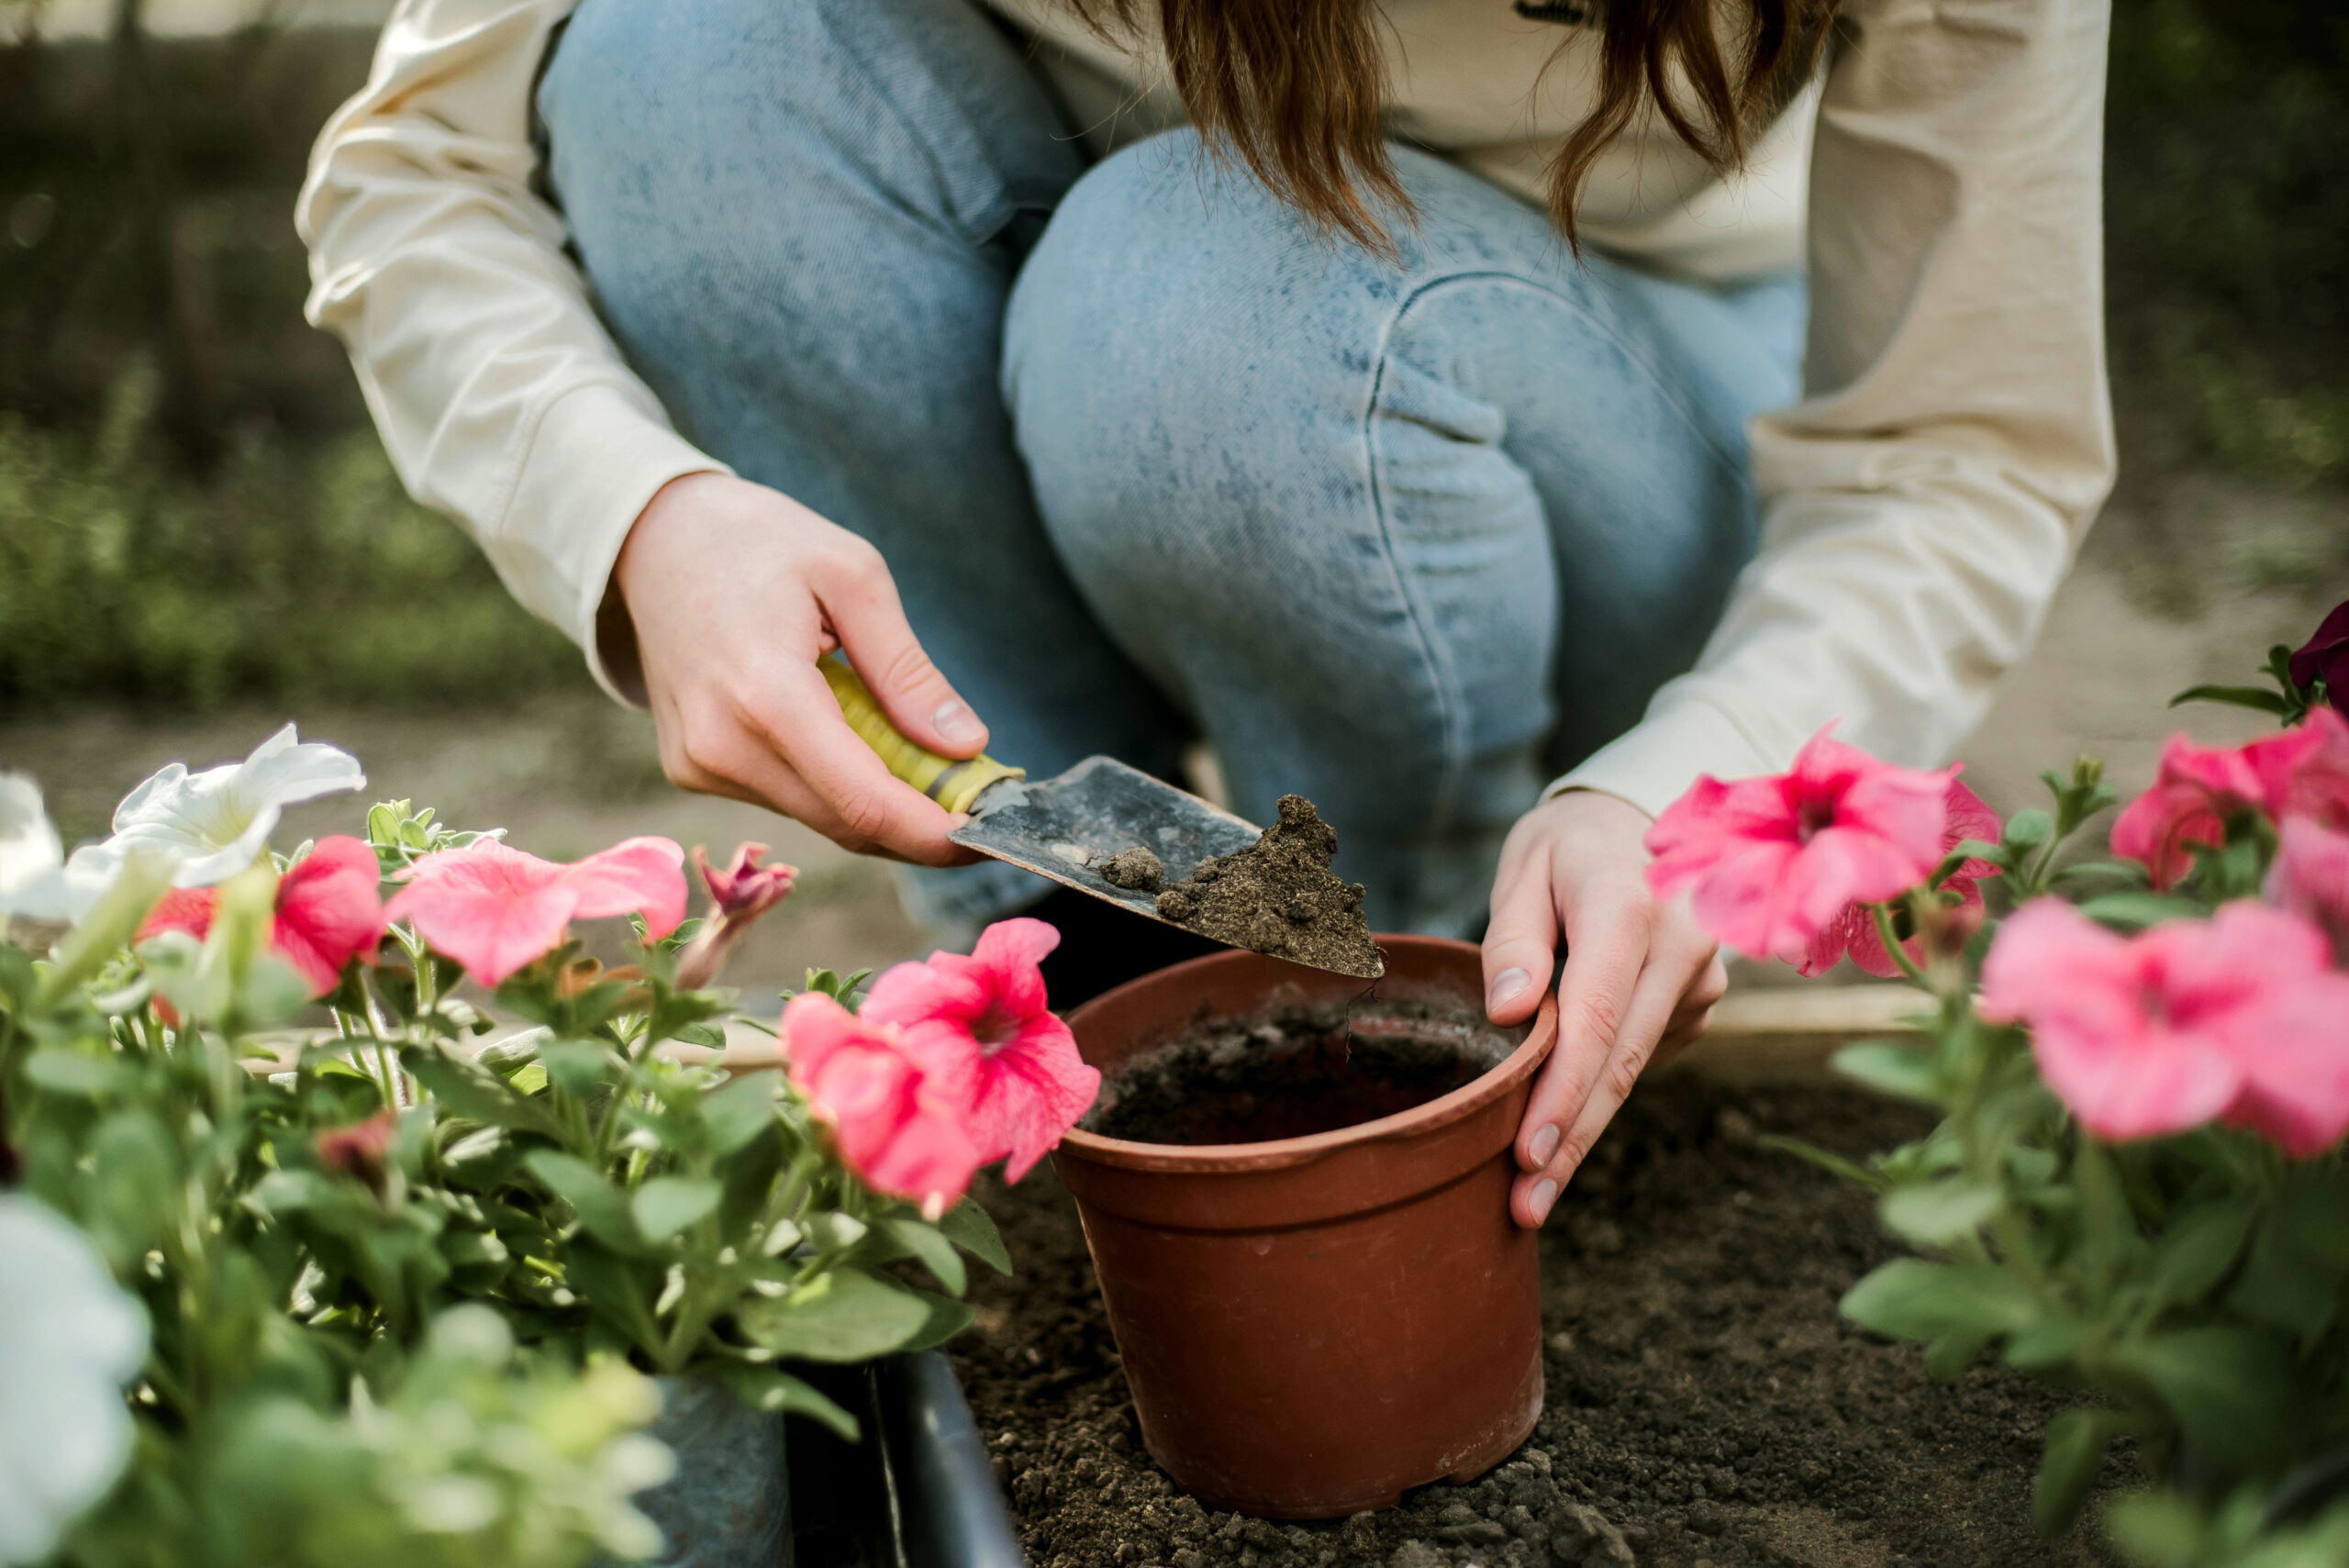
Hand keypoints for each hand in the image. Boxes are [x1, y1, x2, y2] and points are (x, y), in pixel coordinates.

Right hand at [607, 472, 984, 865]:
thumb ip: (908, 672)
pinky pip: (785, 796)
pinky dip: (833, 784)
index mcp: (766, 694)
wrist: (653, 537)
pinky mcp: (691, 769)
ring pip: (818, 816)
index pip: (865, 802)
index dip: (935, 833)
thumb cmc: (760, 541)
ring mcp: (700, 765)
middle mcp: (724, 746)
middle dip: (919, 825)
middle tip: (977, 799)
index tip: (990, 836)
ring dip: (878, 803)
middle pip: (846, 824)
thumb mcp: (854, 577)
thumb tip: (967, 747)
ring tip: (921, 759)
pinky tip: (851, 737)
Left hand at [1482, 790, 1727, 1227]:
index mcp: (1632, 905)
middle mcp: (1684, 943)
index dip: (1563, 1096)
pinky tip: (1565, 1097)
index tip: (1528, 1156)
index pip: (1596, 1019)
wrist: (1643, 816)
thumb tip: (1510, 1011)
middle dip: (1572, 1141)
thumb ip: (1513, 938)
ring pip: (1634, 1067)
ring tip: (1532, 1181)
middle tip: (1525, 1208)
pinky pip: (1643, 1051)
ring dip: (1584, 1122)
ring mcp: (1704, 974)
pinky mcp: (1703, 997)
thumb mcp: (1525, 868)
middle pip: (1621, 1063)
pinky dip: (1602, 1081)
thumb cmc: (1569, 846)